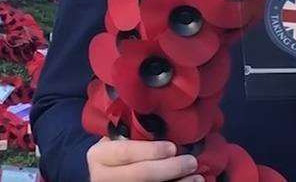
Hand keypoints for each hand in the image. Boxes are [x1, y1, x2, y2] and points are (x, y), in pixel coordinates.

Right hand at [87, 137, 201, 181]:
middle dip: (170, 168)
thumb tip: (165, 119)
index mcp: (99, 155)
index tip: (173, 148)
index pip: (125, 152)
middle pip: (140, 174)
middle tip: (191, 161)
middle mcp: (102, 176)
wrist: (109, 176)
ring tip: (196, 177)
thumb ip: (132, 134)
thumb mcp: (117, 141)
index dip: (151, 150)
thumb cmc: (118, 154)